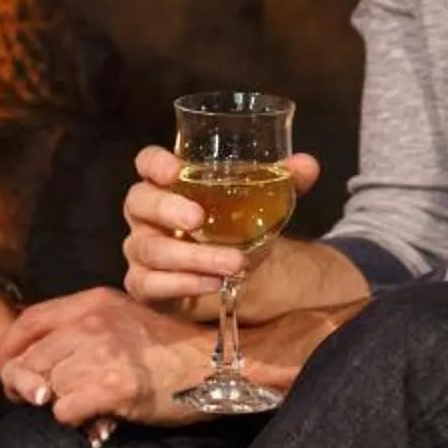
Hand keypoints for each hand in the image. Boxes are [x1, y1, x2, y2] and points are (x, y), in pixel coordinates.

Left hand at [0, 287, 285, 427]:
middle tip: (34, 399)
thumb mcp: (121, 317)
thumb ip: (79, 327)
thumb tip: (32, 355)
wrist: (215, 361)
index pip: (26, 323)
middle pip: (27, 361)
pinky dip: (74, 420)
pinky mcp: (112, 388)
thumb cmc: (168, 345)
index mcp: (91, 302)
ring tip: (77, 406)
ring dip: (55, 404)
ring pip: (44, 388)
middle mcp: (91, 324)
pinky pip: (64, 411)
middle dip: (23, 385)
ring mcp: (101, 355)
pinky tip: (94, 417)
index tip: (2, 369)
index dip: (7, 350)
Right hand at [121, 145, 320, 310]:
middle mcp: (146, 213)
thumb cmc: (239, 223)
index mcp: (168, 182)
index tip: (175, 170)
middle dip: (167, 209)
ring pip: (149, 248)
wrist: (240, 270)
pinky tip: (213, 284)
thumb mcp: (264, 200)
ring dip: (192, 257)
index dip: (154, 164)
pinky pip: (149, 283)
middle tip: (198, 219)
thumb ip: (286, 180)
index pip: (147, 163)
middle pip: (139, 202)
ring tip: (234, 263)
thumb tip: (308, 165)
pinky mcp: (144, 284)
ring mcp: (141, 248)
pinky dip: (182, 284)